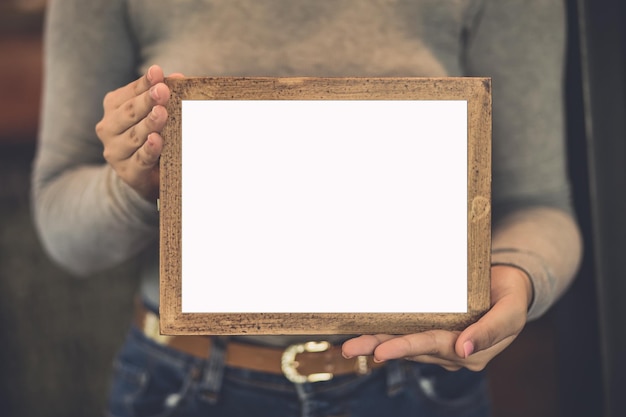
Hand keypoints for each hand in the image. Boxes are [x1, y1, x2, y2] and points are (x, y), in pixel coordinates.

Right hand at [95, 65, 179, 200]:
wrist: (148, 176)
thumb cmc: (153, 137)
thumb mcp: (156, 114)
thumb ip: (164, 97)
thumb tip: (178, 77)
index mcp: (113, 108)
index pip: (130, 92)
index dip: (144, 83)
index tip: (157, 72)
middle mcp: (108, 128)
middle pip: (130, 112)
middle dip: (147, 100)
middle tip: (162, 90)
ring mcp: (116, 151)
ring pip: (135, 135)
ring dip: (149, 123)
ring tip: (162, 112)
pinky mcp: (127, 172)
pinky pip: (140, 159)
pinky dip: (149, 149)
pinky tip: (157, 140)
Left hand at [341, 265, 533, 370]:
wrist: (509, 285)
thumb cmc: (511, 296)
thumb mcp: (511, 312)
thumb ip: (491, 330)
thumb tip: (462, 350)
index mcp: (469, 352)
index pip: (432, 347)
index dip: (405, 347)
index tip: (382, 351)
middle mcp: (450, 351)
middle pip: (411, 348)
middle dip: (379, 347)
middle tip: (351, 348)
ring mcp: (440, 343)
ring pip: (404, 343)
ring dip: (376, 342)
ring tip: (349, 345)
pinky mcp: (433, 330)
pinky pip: (407, 333)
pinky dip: (386, 333)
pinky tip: (366, 331)